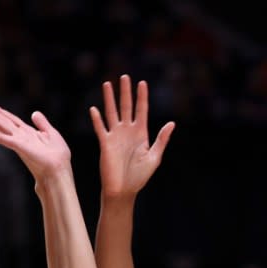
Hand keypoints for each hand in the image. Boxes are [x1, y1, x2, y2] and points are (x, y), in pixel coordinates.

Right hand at [0, 102, 70, 181]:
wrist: (58, 170)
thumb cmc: (58, 156)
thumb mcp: (52, 134)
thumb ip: (42, 123)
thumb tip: (34, 113)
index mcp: (29, 133)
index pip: (13, 121)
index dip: (3, 113)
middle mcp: (22, 137)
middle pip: (5, 122)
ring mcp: (19, 142)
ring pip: (2, 128)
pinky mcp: (18, 147)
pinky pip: (3, 139)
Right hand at [90, 74, 174, 198]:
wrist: (124, 190)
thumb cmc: (140, 176)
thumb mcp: (154, 157)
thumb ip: (161, 139)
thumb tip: (172, 123)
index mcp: (141, 134)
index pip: (141, 110)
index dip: (142, 97)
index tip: (142, 82)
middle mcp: (127, 132)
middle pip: (126, 107)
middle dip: (126, 92)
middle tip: (125, 77)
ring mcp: (115, 137)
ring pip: (112, 113)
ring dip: (110, 99)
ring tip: (108, 84)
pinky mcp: (105, 144)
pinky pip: (101, 129)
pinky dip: (97, 120)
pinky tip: (94, 109)